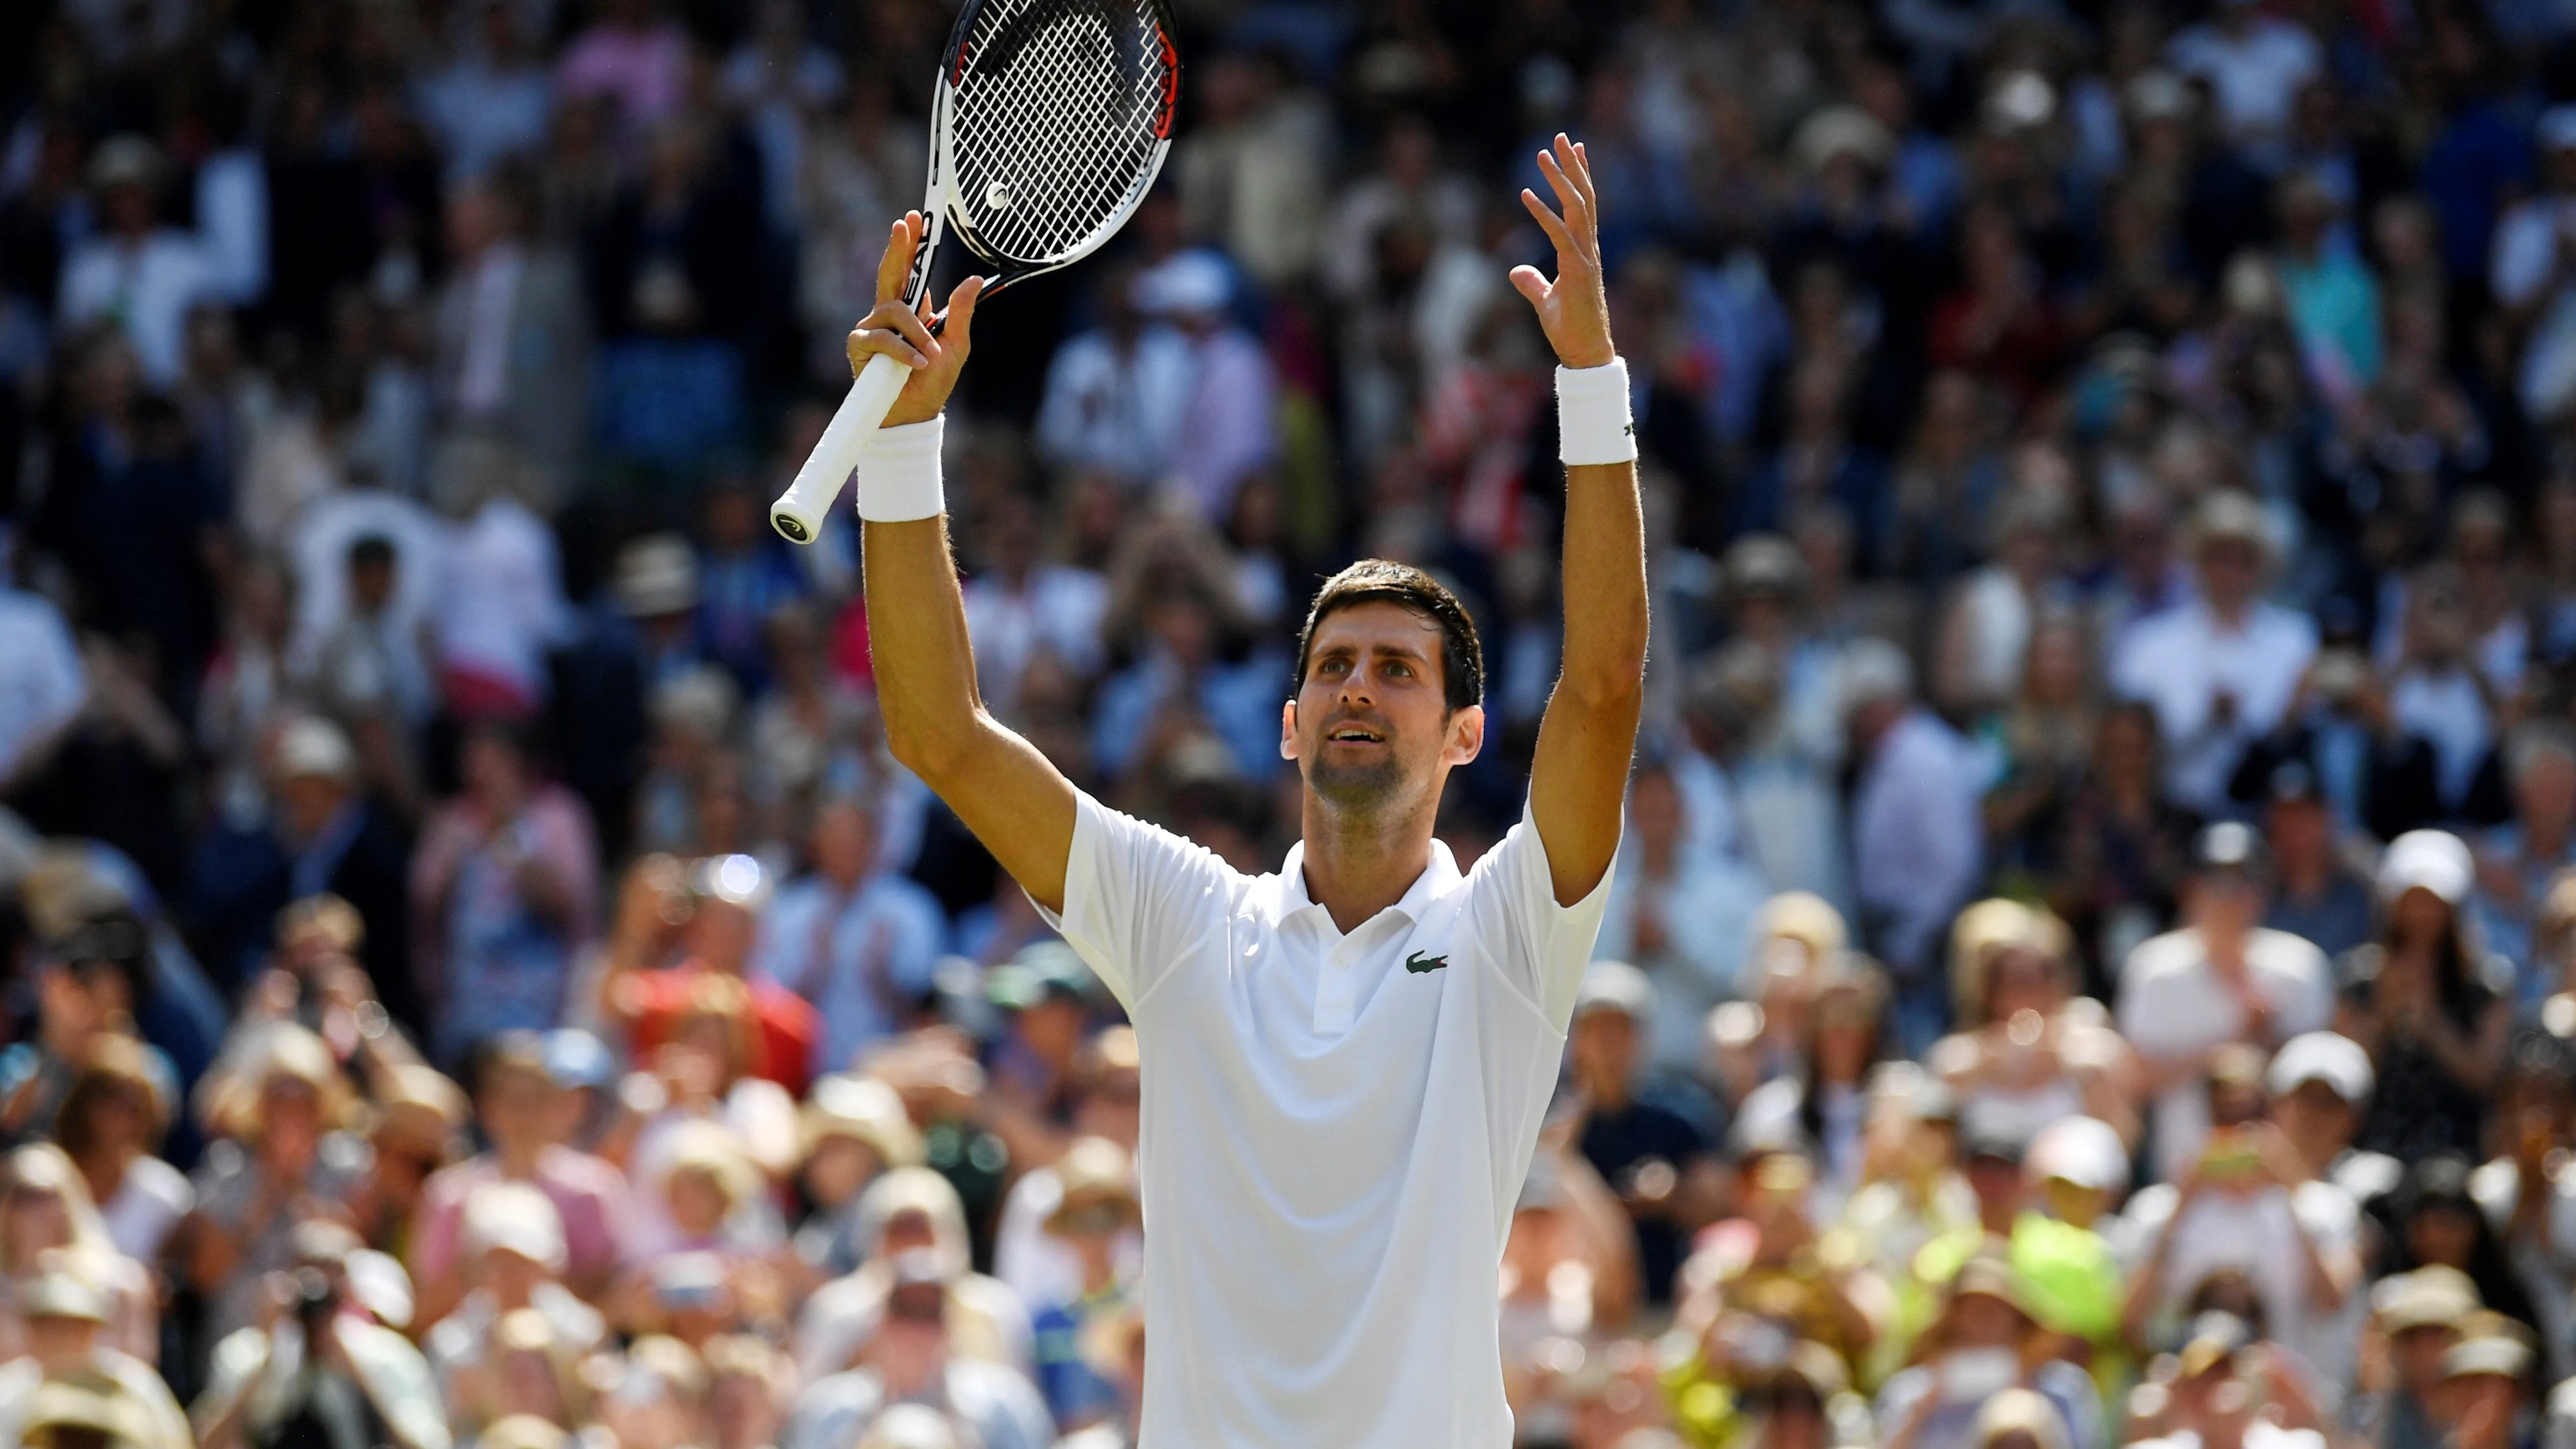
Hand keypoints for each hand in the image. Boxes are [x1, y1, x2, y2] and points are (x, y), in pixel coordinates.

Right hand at [847, 212, 984, 426]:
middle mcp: (888, 315)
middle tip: (904, 225)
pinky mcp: (860, 347)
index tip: (914, 218)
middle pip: (890, 273)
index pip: (910, 271)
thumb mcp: (956, 345)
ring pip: (894, 311)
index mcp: (912, 310)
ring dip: (917, 333)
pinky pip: (882, 338)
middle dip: (898, 247)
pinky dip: (903, 351)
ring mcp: (872, 329)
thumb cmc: (932, 381)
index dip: (911, 245)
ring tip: (931, 355)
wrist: (914, 414)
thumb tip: (974, 278)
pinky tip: (918, 363)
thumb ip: (961, 313)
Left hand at [1510, 135, 1615, 369]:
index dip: (1579, 176)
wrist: (1586, 356)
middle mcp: (1588, 249)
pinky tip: (1526, 193)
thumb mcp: (1545, 302)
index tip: (1574, 149)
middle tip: (1561, 136)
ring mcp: (1585, 258)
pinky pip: (1560, 235)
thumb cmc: (1571, 330)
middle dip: (1572, 165)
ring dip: (1560, 178)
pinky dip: (1542, 212)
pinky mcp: (1578, 272)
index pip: (1583, 206)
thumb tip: (1516, 271)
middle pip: (1583, 198)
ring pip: (1576, 208)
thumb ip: (1532, 283)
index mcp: (1583, 252)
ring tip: (1544, 152)